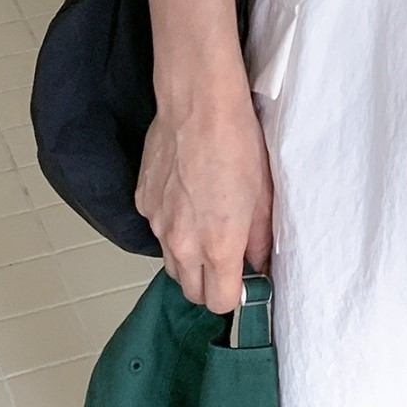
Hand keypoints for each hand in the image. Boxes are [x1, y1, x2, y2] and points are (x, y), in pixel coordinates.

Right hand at [135, 67, 272, 312]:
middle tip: (225, 254)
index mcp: (218, 246)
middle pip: (191, 290)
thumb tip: (258, 261)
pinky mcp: (142, 201)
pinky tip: (185, 194)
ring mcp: (158, 224)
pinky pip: (157, 228)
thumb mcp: (263, 193)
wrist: (199, 104)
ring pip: (172, 262)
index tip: (243, 278)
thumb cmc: (236, 142)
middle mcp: (182, 243)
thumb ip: (260, 238)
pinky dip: (170, 223)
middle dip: (209, 282)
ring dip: (188, 255)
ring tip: (204, 221)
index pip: (220, 302)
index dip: (235, 294)